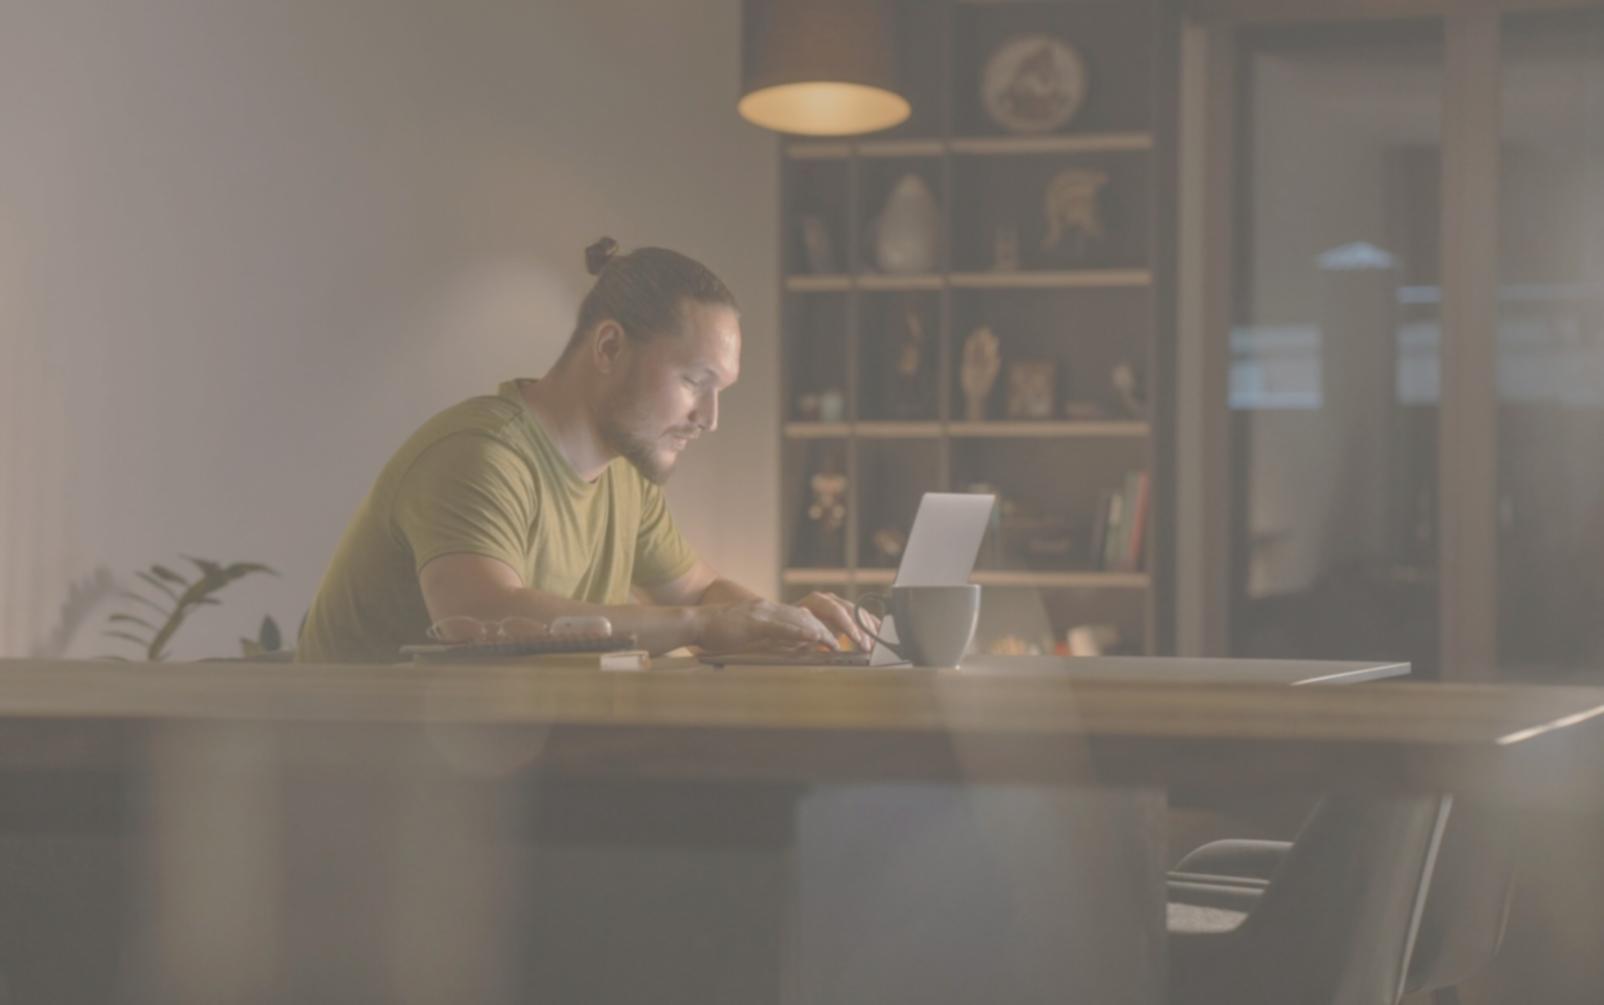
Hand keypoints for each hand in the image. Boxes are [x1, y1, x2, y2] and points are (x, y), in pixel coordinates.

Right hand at [699, 599, 837, 652]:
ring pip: (799, 620)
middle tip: (844, 643)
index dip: (822, 629)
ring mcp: (763, 614)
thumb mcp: (752, 635)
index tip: (838, 641)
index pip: (804, 618)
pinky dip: (799, 632)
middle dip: (829, 631)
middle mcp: (770, 609)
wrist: (696, 622)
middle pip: (807, 618)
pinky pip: (781, 627)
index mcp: (770, 612)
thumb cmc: (720, 632)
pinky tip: (814, 637)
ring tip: (837, 644)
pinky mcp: (754, 622)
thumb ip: (773, 640)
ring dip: (820, 633)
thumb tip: (798, 649)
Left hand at [797, 592, 877, 651]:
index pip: (836, 610)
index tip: (856, 639)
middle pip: (851, 611)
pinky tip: (880, 634)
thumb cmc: (790, 631)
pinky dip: (871, 626)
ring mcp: (839, 605)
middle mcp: (830, 600)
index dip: (848, 624)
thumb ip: (805, 632)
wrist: (789, 626)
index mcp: (817, 601)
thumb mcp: (794, 632)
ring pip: (859, 614)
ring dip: (868, 629)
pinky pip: (862, 617)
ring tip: (875, 645)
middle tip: (868, 646)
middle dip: (861, 629)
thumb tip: (816, 632)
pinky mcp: (846, 614)